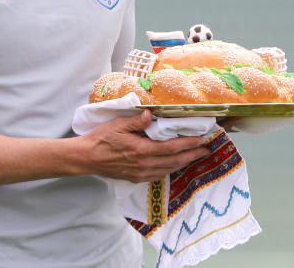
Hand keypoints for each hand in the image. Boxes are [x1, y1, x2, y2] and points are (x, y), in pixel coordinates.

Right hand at [75, 110, 208, 182]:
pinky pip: (159, 175)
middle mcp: (144, 164)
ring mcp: (141, 173)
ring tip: (195, 157)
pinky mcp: (136, 178)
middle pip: (175, 161)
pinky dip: (171, 169)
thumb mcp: (117, 124)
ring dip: (184, 163)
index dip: (188, 144)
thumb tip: (151, 115)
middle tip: (206, 150)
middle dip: (192, 155)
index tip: (201, 139)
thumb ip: (135, 121)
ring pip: (169, 169)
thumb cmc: (100, 139)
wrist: (86, 158)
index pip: (172, 147)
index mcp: (141, 150)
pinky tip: (175, 165)